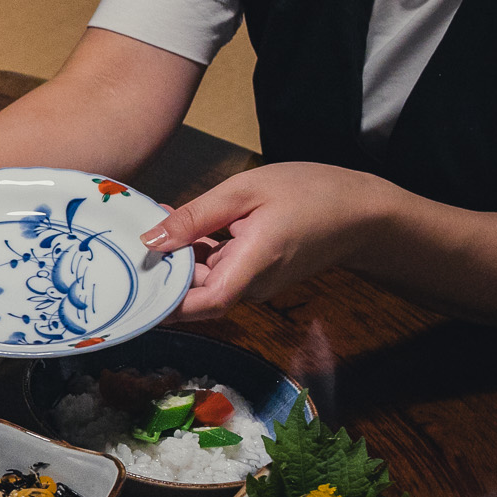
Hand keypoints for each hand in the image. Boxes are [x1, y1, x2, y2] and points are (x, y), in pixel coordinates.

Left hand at [141, 163, 393, 319]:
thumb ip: (196, 216)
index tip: (133, 293)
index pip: (203, 304)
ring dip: (178, 257)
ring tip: (154, 223)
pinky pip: (218, 269)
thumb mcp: (246, 191)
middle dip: (162, 270)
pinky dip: (197, 251)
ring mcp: (255, 282)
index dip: (166, 305)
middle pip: (194, 292)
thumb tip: (152, 240)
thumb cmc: (312, 193)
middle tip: (132, 240)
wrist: (364, 212)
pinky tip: (183, 225)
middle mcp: (252, 284)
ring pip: (203, 279)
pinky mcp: (256, 274)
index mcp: (252, 266)